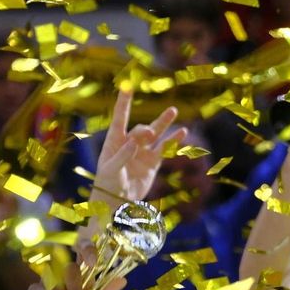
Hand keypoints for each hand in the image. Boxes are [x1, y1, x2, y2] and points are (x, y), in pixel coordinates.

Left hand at [94, 90, 187, 206]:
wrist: (116, 202)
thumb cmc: (107, 183)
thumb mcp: (111, 169)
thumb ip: (123, 155)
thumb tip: (135, 142)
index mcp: (114, 141)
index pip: (120, 118)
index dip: (124, 102)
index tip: (127, 87)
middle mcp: (129, 143)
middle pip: (140, 129)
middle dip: (146, 131)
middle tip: (150, 134)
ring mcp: (142, 152)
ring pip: (155, 134)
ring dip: (163, 123)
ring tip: (173, 110)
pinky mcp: (153, 162)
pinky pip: (164, 149)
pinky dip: (173, 141)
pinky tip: (183, 132)